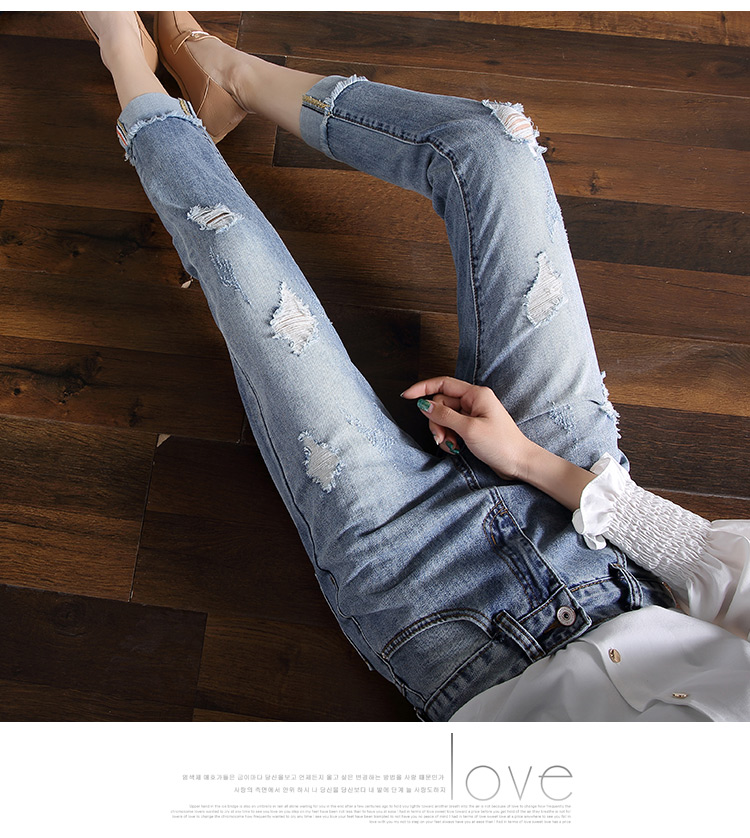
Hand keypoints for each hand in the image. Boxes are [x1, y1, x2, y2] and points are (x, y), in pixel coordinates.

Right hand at [401, 375, 596, 509]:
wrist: (519, 462)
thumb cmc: (501, 444)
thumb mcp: (468, 429)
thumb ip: (444, 415)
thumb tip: (424, 405)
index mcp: (476, 394)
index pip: (443, 384)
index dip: (423, 388)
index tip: (406, 396)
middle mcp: (474, 401)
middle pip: (441, 404)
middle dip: (436, 422)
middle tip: (441, 438)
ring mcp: (473, 414)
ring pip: (445, 418)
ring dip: (442, 432)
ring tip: (450, 445)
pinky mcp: (472, 427)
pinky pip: (452, 427)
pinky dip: (449, 437)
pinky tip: (455, 447)